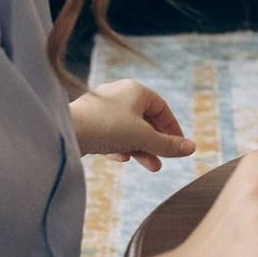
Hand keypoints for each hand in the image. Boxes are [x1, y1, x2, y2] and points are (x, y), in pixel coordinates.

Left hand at [70, 80, 196, 167]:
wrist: (65, 131)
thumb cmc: (107, 128)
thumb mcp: (144, 138)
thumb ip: (168, 144)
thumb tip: (192, 148)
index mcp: (135, 90)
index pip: (161, 108)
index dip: (172, 128)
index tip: (179, 146)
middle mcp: (119, 94)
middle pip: (145, 120)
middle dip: (156, 143)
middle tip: (164, 160)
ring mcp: (102, 108)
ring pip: (128, 130)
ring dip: (140, 148)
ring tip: (150, 166)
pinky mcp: (89, 121)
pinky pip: (111, 134)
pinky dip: (119, 146)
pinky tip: (120, 158)